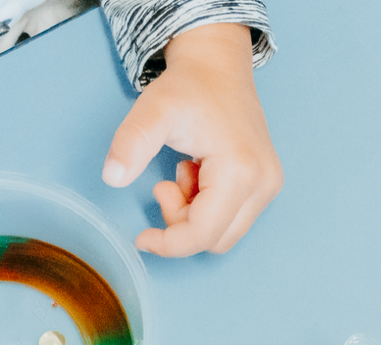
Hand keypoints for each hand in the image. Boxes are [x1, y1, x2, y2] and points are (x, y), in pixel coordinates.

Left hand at [103, 23, 282, 256]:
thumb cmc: (190, 86)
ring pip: (222, 234)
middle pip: (214, 240)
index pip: (202, 234)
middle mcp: (263, 184)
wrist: (217, 64)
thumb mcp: (154, 109)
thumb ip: (133, 142)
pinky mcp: (266, 185)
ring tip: (184, 173)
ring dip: (193, 217)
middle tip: (166, 183)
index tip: (143, 238)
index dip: (169, 244)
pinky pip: (230, 220)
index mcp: (241, 172)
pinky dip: (206, 209)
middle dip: (181, 224)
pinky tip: (198, 175)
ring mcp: (268, 186)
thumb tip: (112, 177)